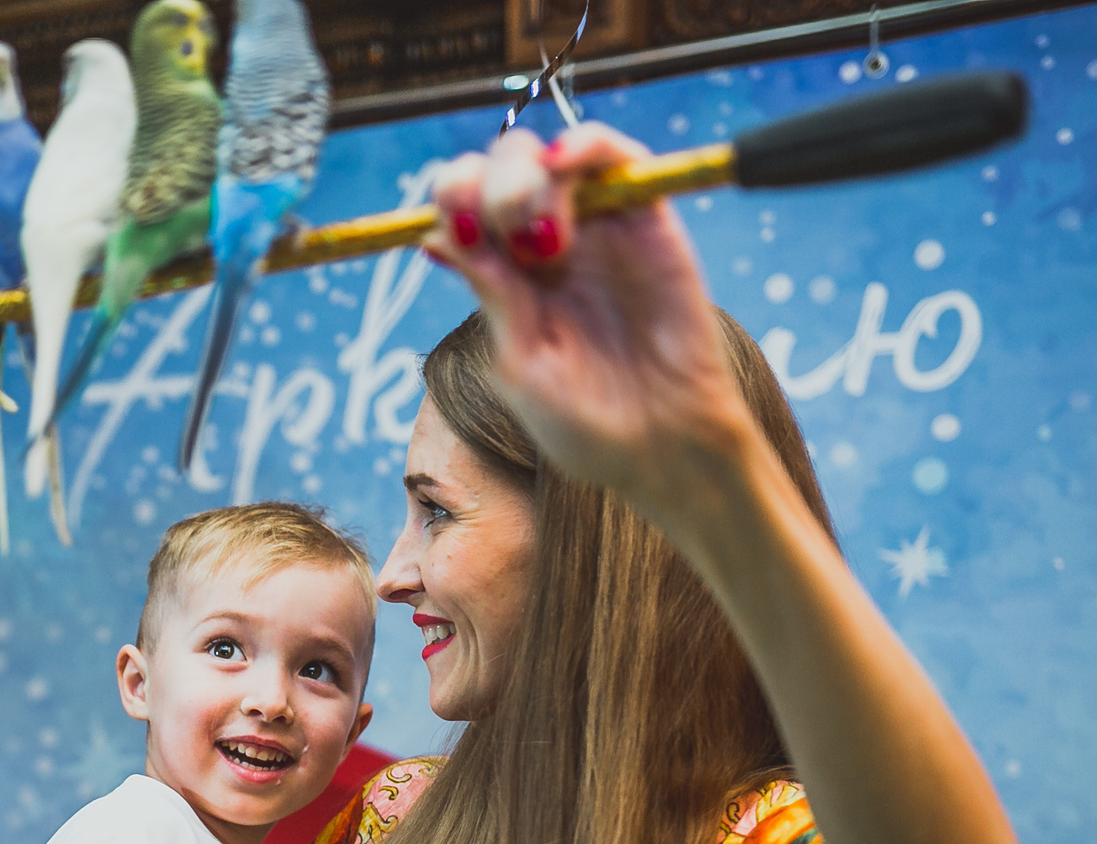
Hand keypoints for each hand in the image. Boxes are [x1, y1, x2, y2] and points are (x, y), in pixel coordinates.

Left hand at [424, 123, 756, 527]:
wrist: (664, 449)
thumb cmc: (587, 424)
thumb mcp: (523, 364)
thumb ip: (491, 295)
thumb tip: (433, 235)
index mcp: (505, 276)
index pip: (461, 206)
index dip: (449, 199)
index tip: (456, 232)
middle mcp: (545, 242)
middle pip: (497, 169)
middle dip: (486, 186)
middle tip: (509, 240)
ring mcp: (597, 226)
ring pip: (548, 155)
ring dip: (529, 175)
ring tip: (545, 238)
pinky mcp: (647, 219)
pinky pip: (616, 154)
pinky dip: (586, 141)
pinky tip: (566, 160)